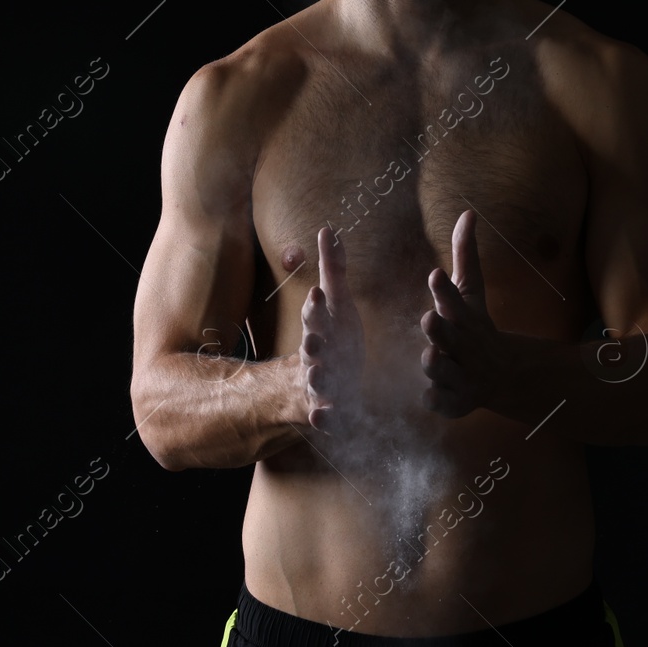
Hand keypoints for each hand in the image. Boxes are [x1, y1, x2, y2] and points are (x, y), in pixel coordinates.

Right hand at [300, 225, 366, 434]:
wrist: (328, 388)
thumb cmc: (336, 341)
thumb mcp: (337, 306)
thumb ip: (333, 271)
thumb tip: (328, 228)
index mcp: (319, 330)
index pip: (314, 317)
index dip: (315, 308)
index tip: (317, 294)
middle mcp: (315, 357)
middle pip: (310, 349)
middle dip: (311, 344)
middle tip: (312, 340)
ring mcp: (320, 386)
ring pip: (314, 381)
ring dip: (315, 378)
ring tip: (316, 374)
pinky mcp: (329, 411)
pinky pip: (323, 416)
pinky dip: (321, 418)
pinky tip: (320, 418)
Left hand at [421, 209, 510, 417]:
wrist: (501, 375)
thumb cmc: (475, 326)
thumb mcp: (471, 293)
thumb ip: (465, 256)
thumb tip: (467, 212)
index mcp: (465, 319)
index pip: (455, 301)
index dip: (444, 290)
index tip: (433, 275)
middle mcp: (466, 347)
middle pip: (452, 336)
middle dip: (441, 329)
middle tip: (430, 318)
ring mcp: (462, 375)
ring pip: (446, 371)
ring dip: (438, 364)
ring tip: (430, 356)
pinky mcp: (455, 402)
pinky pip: (442, 402)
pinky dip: (437, 400)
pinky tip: (428, 397)